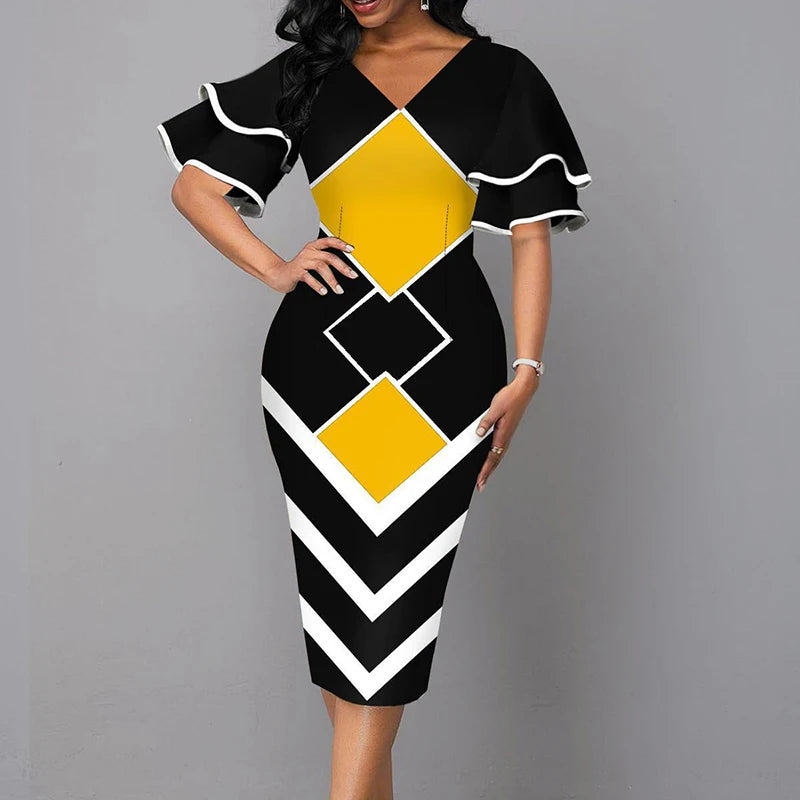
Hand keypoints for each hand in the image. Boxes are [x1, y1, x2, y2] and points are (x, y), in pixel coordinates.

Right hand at [263, 236, 358, 294]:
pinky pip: (309, 278)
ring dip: (332, 279)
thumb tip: (346, 269)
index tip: (351, 249)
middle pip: (329, 257)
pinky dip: (318, 285)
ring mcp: (302, 262)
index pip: (329, 241)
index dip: (340, 244)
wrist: (279, 274)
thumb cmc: (299, 269)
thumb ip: (326, 261)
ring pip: (320, 267)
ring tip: (339, 290)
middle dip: (343, 267)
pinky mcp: (296, 272)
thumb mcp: (313, 261)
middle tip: (352, 275)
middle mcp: (309, 252)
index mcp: (314, 247)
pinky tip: (324, 291)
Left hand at [474, 369, 539, 491]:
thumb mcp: (495, 408)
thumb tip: (478, 434)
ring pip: (498, 455)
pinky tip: (492, 459)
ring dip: (491, 467)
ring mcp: (508, 434)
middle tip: (481, 485)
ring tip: (484, 476)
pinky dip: (494, 457)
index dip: (485, 471)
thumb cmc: (511, 397)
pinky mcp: (507, 430)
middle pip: (495, 460)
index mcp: (503, 434)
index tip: (480, 481)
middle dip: (488, 473)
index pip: (492, 457)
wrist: (523, 390)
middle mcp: (506, 437)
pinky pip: (500, 448)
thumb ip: (486, 422)